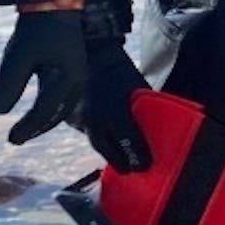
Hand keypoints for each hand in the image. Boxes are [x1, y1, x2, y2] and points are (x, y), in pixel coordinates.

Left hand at [0, 9, 88, 144]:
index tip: (10, 139)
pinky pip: (62, 95)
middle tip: (16, 138)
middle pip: (58, 113)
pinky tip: (37, 107)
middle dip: (37, 127)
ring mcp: (76, 72)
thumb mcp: (19, 54)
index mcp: (68, 78)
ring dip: (44, 119)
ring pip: (62, 106)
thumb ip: (9, 83)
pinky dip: (49, 106)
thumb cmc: (37, 26)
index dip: (27, 128)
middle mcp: (77, 79)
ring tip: (26, 128)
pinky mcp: (70, 66)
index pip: (46, 111)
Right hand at [73, 33, 153, 173]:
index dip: (137, 156)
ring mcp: (79, 118)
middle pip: (108, 149)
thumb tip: (155, 131)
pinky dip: (97, 137)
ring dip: (108, 152)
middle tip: (132, 170)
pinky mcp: (70, 117)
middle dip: (121, 162)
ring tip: (120, 161)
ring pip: (95, 143)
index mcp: (114, 109)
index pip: (127, 140)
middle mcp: (94, 117)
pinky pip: (85, 133)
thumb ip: (143, 110)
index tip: (145, 166)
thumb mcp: (137, 89)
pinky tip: (106, 140)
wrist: (91, 54)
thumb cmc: (121, 71)